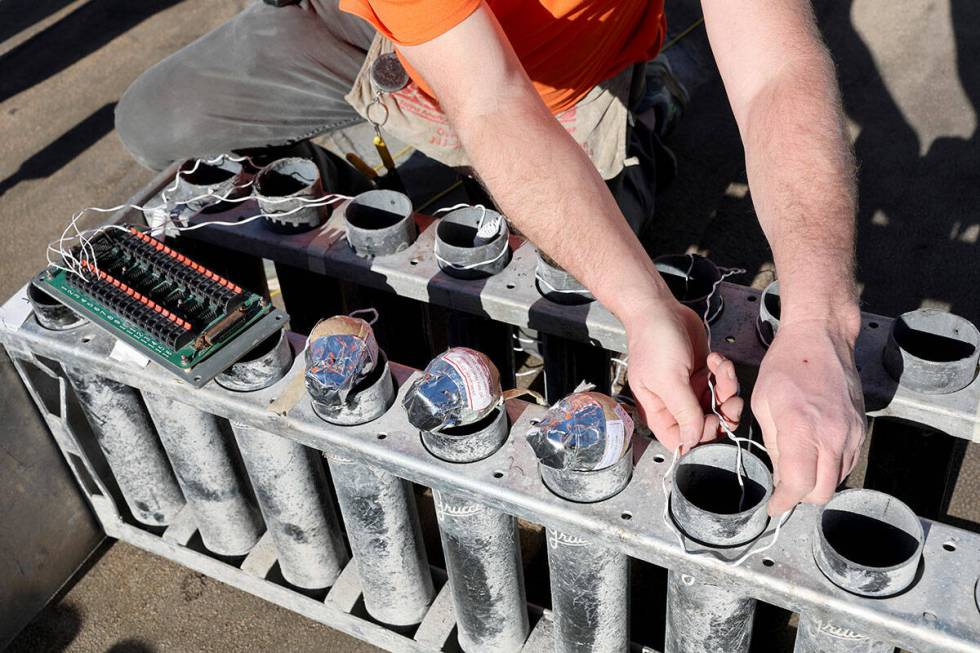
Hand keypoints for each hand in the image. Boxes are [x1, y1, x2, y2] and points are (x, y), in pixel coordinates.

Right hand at [626, 298, 743, 451]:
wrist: (660, 309)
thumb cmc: (654, 341)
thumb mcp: (668, 379)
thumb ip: (683, 412)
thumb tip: (691, 443)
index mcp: (659, 411)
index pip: (681, 440)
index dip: (701, 436)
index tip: (713, 419)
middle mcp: (675, 403)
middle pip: (706, 425)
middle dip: (722, 412)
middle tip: (729, 399)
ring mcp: (690, 389)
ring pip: (719, 404)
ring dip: (727, 388)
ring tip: (721, 369)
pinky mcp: (703, 374)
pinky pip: (723, 384)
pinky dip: (725, 372)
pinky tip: (714, 359)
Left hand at [752, 317, 866, 514]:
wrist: (821, 338)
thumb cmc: (786, 365)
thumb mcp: (763, 403)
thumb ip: (772, 443)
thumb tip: (779, 473)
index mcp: (802, 428)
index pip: (799, 485)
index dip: (784, 502)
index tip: (774, 507)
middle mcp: (833, 435)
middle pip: (822, 491)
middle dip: (801, 497)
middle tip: (784, 488)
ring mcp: (852, 433)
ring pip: (837, 479)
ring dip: (817, 482)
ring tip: (798, 468)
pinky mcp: (861, 428)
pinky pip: (848, 462)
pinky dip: (831, 467)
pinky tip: (814, 454)